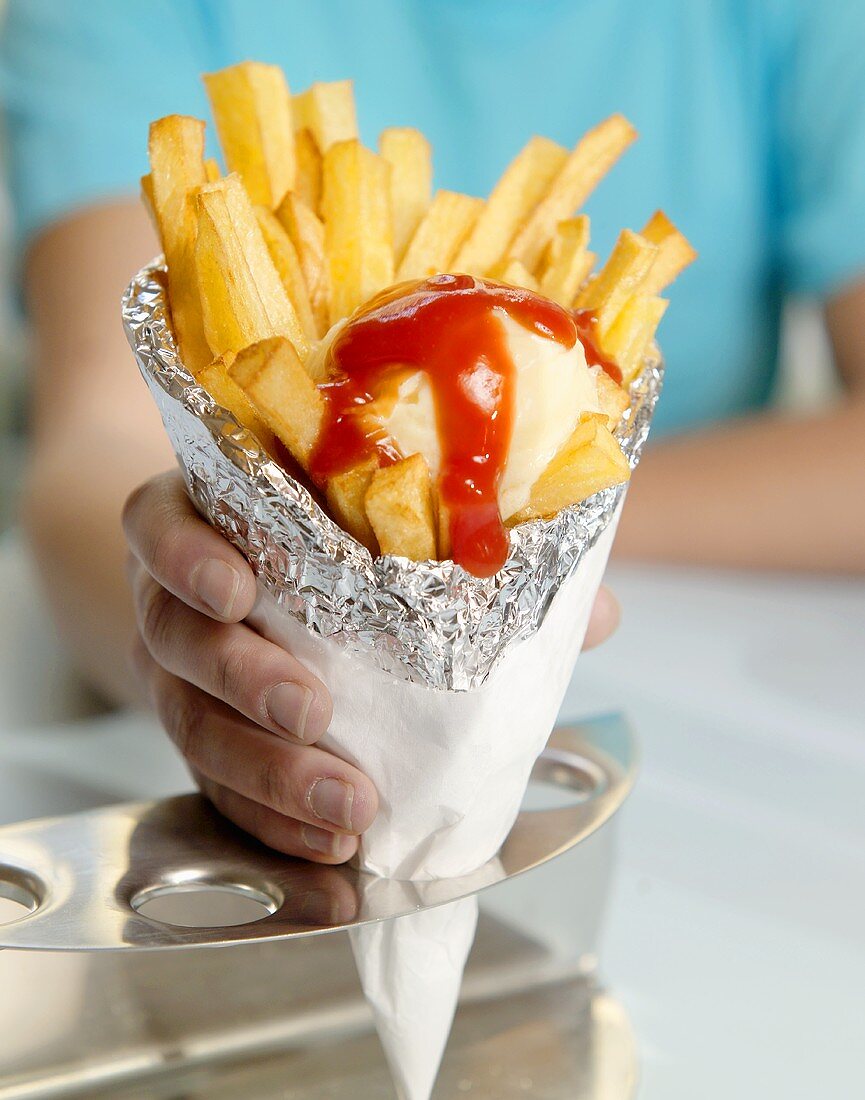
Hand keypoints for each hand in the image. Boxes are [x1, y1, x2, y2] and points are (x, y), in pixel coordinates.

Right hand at [124, 472, 618, 864]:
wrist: (257, 589)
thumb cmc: (333, 552)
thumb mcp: (385, 538)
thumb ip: (482, 565)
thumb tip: (597, 615)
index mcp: (210, 523)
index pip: (161, 524)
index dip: (186, 556)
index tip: (238, 588)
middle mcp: (178, 597)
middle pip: (176, 637)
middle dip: (241, 679)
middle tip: (310, 712)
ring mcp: (179, 675)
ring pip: (187, 723)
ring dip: (262, 771)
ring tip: (343, 808)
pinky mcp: (199, 741)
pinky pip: (212, 790)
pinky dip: (267, 823)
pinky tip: (322, 851)